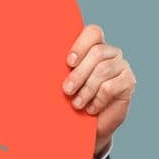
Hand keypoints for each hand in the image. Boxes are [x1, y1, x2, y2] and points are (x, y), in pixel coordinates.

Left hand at [62, 24, 133, 156]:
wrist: (90, 126)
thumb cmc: (73, 99)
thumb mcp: (62, 82)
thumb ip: (56, 67)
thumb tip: (30, 53)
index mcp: (94, 46)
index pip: (93, 32)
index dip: (81, 44)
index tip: (69, 62)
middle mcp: (110, 53)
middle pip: (97, 53)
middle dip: (79, 73)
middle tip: (66, 90)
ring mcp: (122, 66)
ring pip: (103, 70)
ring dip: (86, 89)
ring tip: (76, 104)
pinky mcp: (128, 82)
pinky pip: (111, 86)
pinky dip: (97, 99)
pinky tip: (90, 108)